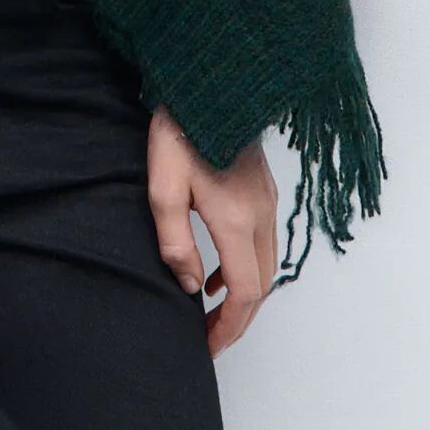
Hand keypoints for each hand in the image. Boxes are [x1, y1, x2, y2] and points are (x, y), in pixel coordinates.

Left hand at [145, 107, 278, 356]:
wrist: (210, 83)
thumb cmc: (179, 131)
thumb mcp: (163, 189)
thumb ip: (175, 242)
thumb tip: (189, 285)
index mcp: (236, 221)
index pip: (245, 293)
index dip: (230, 327)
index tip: (208, 346)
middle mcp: (261, 215)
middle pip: (261, 286)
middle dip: (238, 320)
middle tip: (210, 339)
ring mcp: (266, 201)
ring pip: (265, 265)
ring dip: (242, 294)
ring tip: (209, 310)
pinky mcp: (263, 189)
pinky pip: (262, 242)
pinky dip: (245, 268)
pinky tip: (215, 271)